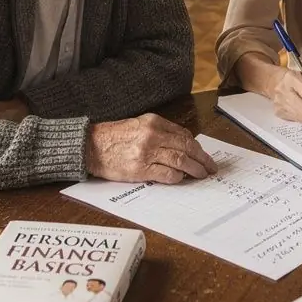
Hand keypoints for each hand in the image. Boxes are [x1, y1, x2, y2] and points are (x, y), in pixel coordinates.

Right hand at [86, 114, 216, 184]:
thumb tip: (182, 145)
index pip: (184, 135)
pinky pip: (167, 174)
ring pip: (181, 160)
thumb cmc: (113, 137)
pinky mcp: (141, 169)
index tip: (204, 155)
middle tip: (211, 168)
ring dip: (195, 169)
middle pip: (187, 147)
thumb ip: (160, 132)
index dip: (197, 147)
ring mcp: (147, 152)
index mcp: (154, 122)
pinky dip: (178, 177)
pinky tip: (181, 179)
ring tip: (201, 175)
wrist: (90, 147)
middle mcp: (153, 135)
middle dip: (202, 159)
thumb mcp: (138, 126)